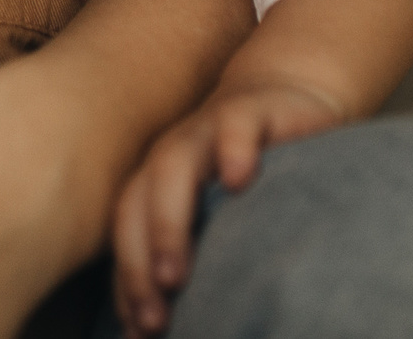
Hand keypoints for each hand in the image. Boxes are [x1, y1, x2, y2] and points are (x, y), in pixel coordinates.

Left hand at [109, 80, 343, 336]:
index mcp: (156, 182)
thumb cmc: (249, 171)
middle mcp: (172, 155)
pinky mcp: (250, 109)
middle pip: (139, 203)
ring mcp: (205, 129)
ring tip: (175, 272)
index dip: (129, 280)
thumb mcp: (221, 215)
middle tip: (153, 314)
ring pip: (173, 165)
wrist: (285, 96)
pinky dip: (232, 149)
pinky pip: (234, 125)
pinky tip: (238, 180)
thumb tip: (160, 328)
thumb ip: (194, 256)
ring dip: (169, 218)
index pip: (127, 231)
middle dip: (139, 262)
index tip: (140, 332)